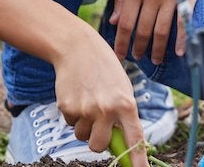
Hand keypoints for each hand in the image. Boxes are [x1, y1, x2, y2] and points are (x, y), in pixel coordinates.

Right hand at [50, 37, 147, 162]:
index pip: (134, 140)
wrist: (77, 48)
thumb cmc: (105, 71)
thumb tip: (119, 145)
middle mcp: (106, 110)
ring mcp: (85, 110)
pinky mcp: (67, 107)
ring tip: (88, 102)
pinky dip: (73, 114)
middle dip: (97, 141)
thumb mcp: (122, 89)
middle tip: (98, 125)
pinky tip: (77, 95)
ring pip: (82, 136)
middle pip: (99, 146)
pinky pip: (70, 123)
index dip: (137, 160)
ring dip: (84, 126)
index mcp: (126, 105)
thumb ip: (123, 116)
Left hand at [111, 0, 203, 64]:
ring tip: (154, 59)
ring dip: (157, 49)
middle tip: (137, 59)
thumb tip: (113, 20)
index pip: (124, 23)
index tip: (119, 55)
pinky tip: (179, 52)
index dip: (121, 42)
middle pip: (142, 30)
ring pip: (160, 31)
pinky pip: (182, 24)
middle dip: (138, 48)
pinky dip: (181, 41)